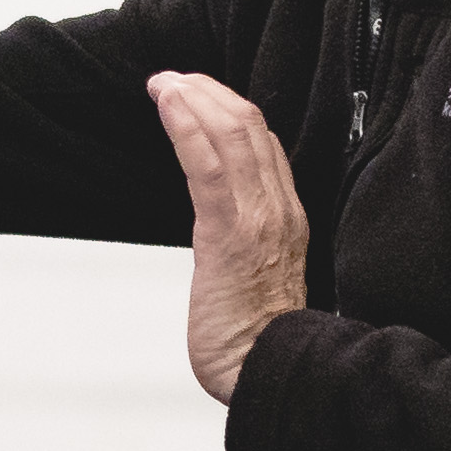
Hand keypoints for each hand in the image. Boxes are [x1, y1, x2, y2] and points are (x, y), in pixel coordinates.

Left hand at [148, 72, 310, 403]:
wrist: (268, 372)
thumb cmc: (258, 338)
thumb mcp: (259, 278)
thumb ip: (247, 245)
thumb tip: (222, 232)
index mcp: (286, 218)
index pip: (264, 145)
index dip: (231, 109)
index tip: (200, 91)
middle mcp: (278, 209)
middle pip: (251, 127)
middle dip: (209, 92)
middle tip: (174, 77)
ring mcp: (258, 219)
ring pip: (231, 136)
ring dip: (193, 100)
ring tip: (164, 82)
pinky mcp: (229, 234)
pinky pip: (208, 167)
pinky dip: (186, 128)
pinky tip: (169, 105)